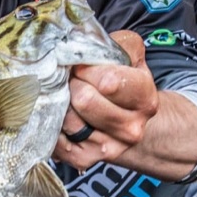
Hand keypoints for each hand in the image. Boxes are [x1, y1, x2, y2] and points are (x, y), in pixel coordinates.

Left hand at [55, 30, 155, 168]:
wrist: (132, 122)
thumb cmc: (125, 82)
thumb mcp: (131, 55)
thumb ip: (115, 42)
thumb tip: (83, 37)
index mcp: (144, 98)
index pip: (108, 82)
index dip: (88, 68)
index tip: (83, 65)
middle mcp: (130, 128)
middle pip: (84, 100)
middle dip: (73, 84)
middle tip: (73, 80)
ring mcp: (108, 147)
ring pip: (67, 119)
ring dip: (61, 103)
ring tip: (66, 96)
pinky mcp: (85, 159)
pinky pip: (56, 140)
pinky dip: (52, 125)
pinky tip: (59, 115)